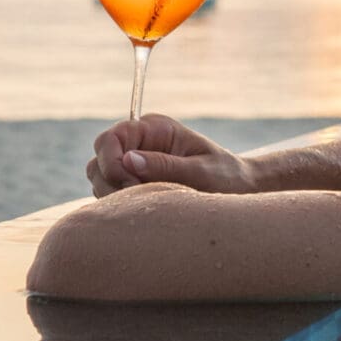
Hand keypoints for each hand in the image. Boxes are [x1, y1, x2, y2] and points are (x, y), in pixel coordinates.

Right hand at [87, 114, 253, 197]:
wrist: (240, 190)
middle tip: (139, 199)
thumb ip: (165, 166)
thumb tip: (129, 161)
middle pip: (99, 160)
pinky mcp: (134, 185)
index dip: (111, 161)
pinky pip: (111, 196)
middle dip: (111, 183)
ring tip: (149, 206)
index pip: (111, 138)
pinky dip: (121, 206)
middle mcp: (139, 143)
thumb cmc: (226, 177)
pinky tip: (146, 212)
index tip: (128, 183)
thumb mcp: (201, 172)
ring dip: (115, 196)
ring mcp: (134, 165)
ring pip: (100, 180)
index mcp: (154, 128)